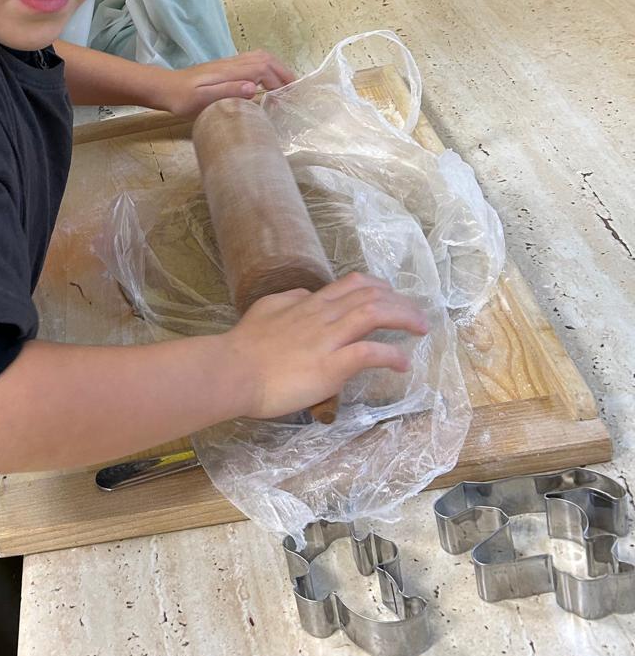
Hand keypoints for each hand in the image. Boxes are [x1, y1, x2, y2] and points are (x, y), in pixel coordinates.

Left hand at [151, 51, 296, 116]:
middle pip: (265, 59)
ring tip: (286, 86)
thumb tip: (253, 87)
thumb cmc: (182, 98)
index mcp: (230, 71)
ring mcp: (228, 63)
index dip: (279, 81)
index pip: (263, 69)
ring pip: (259, 58)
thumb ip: (228, 91)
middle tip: (295, 90)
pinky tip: (266, 81)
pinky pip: (252, 61)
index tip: (287, 98)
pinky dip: (266, 68)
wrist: (164, 88)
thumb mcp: (203, 100)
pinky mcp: (224, 67)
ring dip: (276, 68)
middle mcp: (232, 63)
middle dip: (283, 72)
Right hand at [224, 273, 427, 420]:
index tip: (392, 296)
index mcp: (309, 303)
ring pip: (374, 314)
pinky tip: (403, 364)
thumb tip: (308, 294)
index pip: (351, 284)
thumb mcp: (267, 308)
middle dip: (401, 303)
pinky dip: (391, 356)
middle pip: (371, 296)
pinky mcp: (331, 366)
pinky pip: (369, 354)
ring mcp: (328, 340)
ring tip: (421, 330)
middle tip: (417, 316)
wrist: (233, 371)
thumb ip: (291, 299)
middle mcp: (323, 316)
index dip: (379, 287)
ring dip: (404, 319)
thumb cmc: (245, 346)